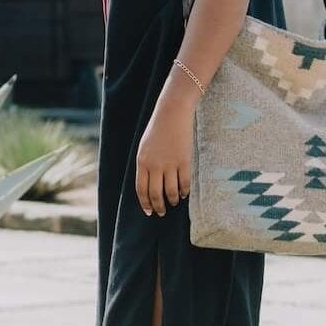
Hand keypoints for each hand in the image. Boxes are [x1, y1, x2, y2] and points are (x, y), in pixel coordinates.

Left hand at [135, 90, 194, 215]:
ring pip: (170, 191)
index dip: (145, 203)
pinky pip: (184, 182)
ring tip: (174, 202)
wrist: (172, 113)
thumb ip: (145, 165)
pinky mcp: (184, 161)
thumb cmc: (157, 129)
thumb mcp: (145, 147)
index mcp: (142, 162)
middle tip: (162, 212)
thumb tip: (150, 184)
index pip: (141, 189)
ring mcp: (170, 164)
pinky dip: (184, 191)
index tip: (149, 212)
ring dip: (172, 200)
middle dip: (158, 206)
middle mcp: (155, 165)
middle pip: (156, 194)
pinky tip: (184, 193)